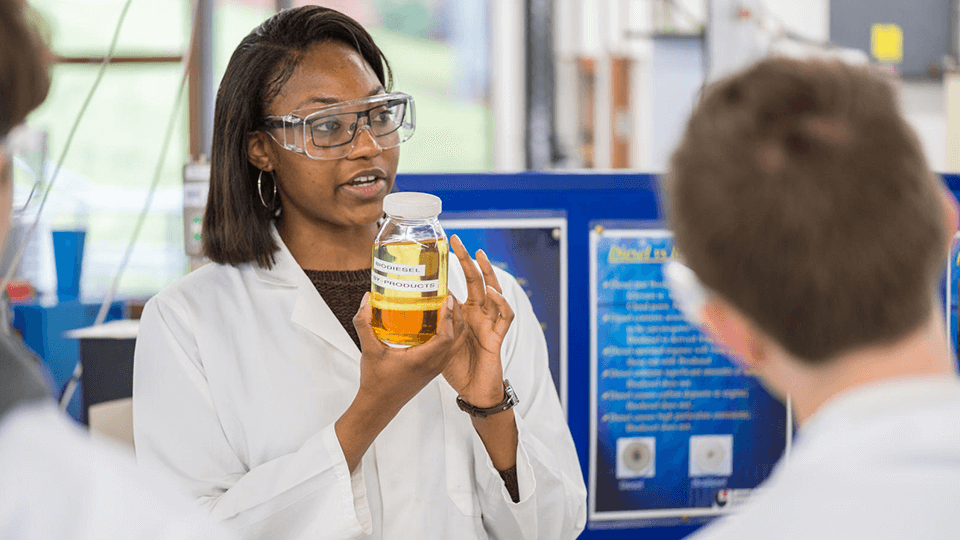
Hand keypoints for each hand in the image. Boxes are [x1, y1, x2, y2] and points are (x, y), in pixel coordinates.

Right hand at [353, 292, 465, 413]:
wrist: (379, 405)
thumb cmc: (376, 382)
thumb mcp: (368, 350)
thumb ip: (364, 323)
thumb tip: (367, 299)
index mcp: (422, 360)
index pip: (446, 336)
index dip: (449, 316)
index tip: (445, 298)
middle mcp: (434, 364)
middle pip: (457, 336)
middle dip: (456, 313)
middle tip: (446, 295)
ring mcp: (437, 368)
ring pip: (457, 342)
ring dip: (456, 323)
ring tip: (445, 305)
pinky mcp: (435, 369)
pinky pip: (451, 348)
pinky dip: (451, 333)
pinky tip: (438, 322)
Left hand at [442, 234, 515, 407]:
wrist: (472, 392)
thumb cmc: (455, 368)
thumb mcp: (435, 342)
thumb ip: (425, 324)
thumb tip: (399, 302)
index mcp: (463, 314)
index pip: (462, 283)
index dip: (457, 265)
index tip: (443, 248)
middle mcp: (478, 315)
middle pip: (477, 281)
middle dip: (469, 260)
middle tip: (458, 241)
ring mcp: (489, 324)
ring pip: (494, 292)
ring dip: (488, 273)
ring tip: (479, 256)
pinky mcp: (498, 338)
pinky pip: (505, 317)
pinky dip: (501, 303)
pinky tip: (492, 292)